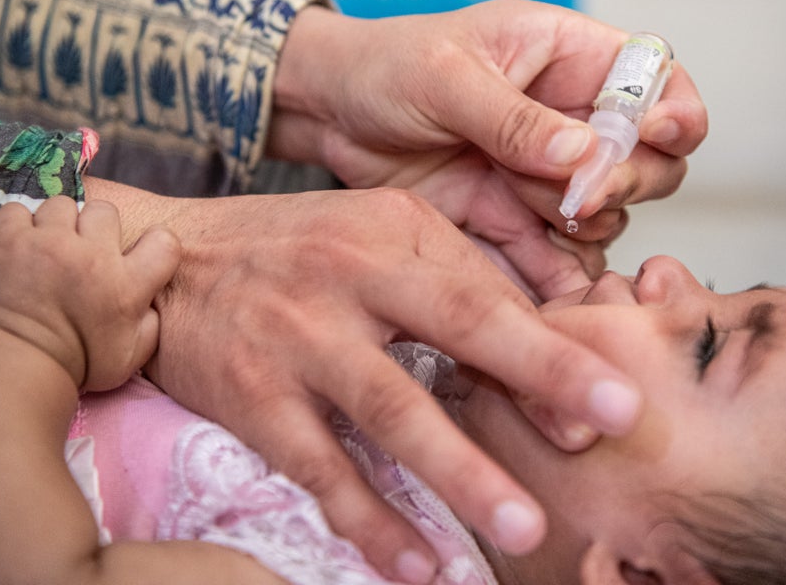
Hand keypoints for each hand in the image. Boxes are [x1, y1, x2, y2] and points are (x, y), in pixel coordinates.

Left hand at [0, 197, 180, 390]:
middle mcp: (93, 257)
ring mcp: (49, 244)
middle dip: (95, 228)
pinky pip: (17, 210)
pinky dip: (17, 225)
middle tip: (81, 251)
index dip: (155, 244)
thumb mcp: (130, 358)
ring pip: (62, 205)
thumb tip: (151, 299)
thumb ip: (151, 324)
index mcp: (128, 285)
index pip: (165, 241)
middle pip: (105, 211)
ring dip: (56, 224)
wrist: (12, 367)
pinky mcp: (11, 241)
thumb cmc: (76, 365)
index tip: (136, 257)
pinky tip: (19, 245)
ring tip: (47, 247)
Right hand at [87, 179, 642, 583]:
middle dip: (527, 389)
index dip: (549, 349)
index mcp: (390, 237)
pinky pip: (317, 468)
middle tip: (591, 444)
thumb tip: (542, 338)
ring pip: (386, 414)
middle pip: (450, 334)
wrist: (170, 266)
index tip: (614, 400)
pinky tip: (413, 561)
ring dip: (455, 474)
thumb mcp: (376, 233)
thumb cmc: (291, 249)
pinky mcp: (253, 400)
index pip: (484, 295)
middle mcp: (347, 283)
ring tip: (515, 527)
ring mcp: (297, 343)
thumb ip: (455, 276)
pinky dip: (366, 518)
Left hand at [269, 0, 707, 300]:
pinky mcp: (516, 220)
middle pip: (652, 161)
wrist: (328, 115)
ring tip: (516, 202)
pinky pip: (561, 256)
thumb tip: (584, 153)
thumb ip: (514, 118)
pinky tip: (540, 278)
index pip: (660, 81)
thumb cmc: (386, 66)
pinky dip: (558, 273)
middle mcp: (572, 119)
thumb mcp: (445, 77)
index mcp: (570, 58)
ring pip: (609, 214)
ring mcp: (548, 175)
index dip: (674, 111)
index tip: (654, 134)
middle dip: (624, 179)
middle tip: (577, 191)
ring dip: (579, 220)